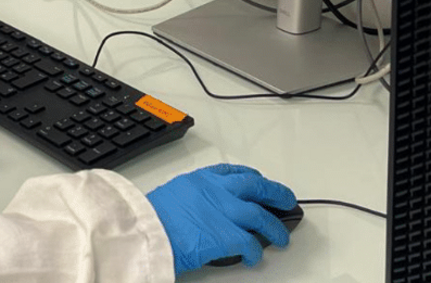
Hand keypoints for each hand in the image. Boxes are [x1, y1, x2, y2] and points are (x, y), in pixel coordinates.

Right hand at [146, 163, 296, 275]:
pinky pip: (251, 243)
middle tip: (287, 200)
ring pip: (260, 215)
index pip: (233, 172)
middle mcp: (216, 190)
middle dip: (275, 193)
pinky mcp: (227, 235)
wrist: (144, 229)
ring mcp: (224, 211)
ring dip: (274, 226)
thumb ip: (192, 198)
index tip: (259, 180)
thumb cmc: (150, 216)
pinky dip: (255, 252)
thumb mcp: (171, 196)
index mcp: (199, 179)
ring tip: (282, 237)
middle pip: (256, 187)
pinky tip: (255, 258)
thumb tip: (202, 211)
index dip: (252, 177)